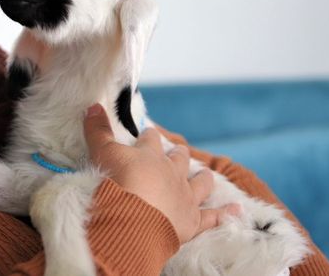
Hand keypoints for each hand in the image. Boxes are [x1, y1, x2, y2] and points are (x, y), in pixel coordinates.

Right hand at [83, 103, 239, 242]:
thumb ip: (97, 131)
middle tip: (177, 152)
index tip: (148, 134)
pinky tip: (236, 209)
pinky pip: (213, 218)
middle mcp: (171, 173)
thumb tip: (92, 106)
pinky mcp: (192, 222)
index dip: (149, 137)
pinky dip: (224, 213)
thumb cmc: (116, 184)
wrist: (133, 219)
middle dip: (178, 155)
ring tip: (206, 175)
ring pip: (200, 184)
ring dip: (203, 179)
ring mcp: (184, 197)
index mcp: (150, 156)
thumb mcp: (102, 153)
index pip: (151, 141)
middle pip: (179, 159)